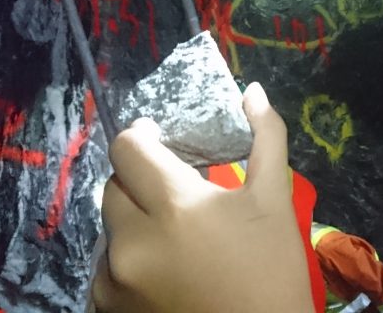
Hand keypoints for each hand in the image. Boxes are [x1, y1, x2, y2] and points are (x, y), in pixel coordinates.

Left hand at [91, 82, 313, 311]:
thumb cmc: (273, 274)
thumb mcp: (276, 203)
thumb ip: (265, 139)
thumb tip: (253, 91)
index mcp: (173, 205)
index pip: (127, 148)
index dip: (143, 137)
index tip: (163, 144)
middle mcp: (132, 241)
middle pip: (115, 187)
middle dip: (141, 183)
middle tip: (177, 198)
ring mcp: (114, 280)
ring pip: (110, 229)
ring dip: (134, 225)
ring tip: (174, 242)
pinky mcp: (108, 309)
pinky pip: (106, 269)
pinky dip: (128, 265)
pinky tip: (164, 274)